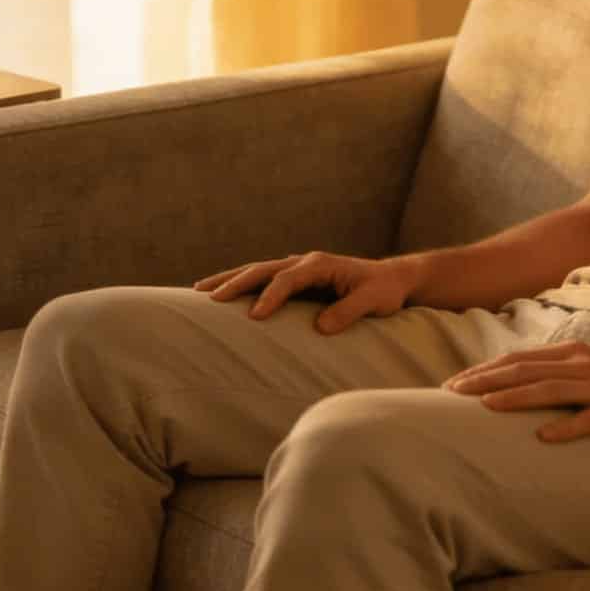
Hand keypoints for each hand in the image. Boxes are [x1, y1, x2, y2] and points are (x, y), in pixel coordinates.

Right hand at [191, 251, 419, 334]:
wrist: (391, 280)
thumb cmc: (383, 291)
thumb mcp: (373, 301)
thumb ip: (348, 312)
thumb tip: (320, 328)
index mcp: (320, 264)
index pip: (288, 279)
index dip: (270, 296)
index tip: (254, 316)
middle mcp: (304, 262)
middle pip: (263, 269)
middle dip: (235, 283)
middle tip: (208, 299)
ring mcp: (297, 267)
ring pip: (256, 271)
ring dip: (229, 279)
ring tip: (198, 291)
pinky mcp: (295, 278)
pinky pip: (262, 279)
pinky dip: (240, 283)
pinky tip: (221, 294)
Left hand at [445, 342, 589, 442]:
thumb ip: (562, 372)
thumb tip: (523, 382)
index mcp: (575, 354)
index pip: (520, 359)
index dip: (485, 370)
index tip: (455, 383)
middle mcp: (584, 366)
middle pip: (526, 370)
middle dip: (486, 381)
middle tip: (452, 393)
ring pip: (550, 390)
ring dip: (515, 398)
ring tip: (484, 408)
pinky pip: (589, 420)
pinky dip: (565, 427)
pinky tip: (543, 437)